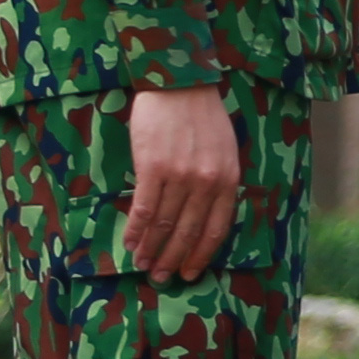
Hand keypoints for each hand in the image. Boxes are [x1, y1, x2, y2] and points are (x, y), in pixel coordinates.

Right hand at [123, 86, 241, 284]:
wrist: (179, 81)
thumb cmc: (201, 115)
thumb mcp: (224, 149)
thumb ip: (217, 181)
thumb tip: (201, 215)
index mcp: (228, 179)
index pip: (216, 230)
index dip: (200, 255)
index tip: (189, 273)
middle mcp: (207, 182)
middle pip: (189, 233)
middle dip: (173, 259)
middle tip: (161, 277)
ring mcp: (181, 176)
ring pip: (165, 225)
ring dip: (151, 249)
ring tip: (142, 264)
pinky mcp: (154, 168)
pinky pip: (145, 209)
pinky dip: (136, 229)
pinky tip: (129, 241)